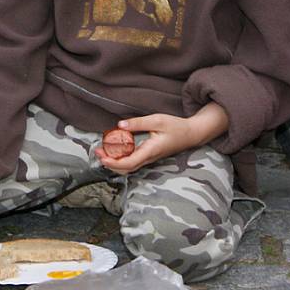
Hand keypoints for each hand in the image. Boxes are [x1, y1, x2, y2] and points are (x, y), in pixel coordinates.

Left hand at [94, 102, 228, 174]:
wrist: (192, 133)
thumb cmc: (176, 126)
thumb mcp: (157, 120)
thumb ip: (138, 123)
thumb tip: (119, 125)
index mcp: (151, 150)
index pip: (129, 163)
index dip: (114, 163)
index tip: (102, 157)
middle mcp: (149, 158)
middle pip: (126, 169)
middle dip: (110, 163)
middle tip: (97, 152)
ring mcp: (150, 158)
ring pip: (129, 167)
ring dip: (115, 162)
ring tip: (103, 151)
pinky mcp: (149, 156)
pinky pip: (133, 162)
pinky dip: (121, 158)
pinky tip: (115, 149)